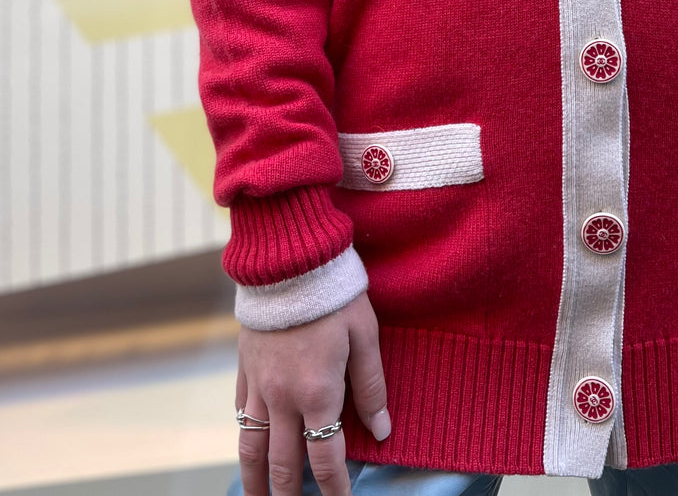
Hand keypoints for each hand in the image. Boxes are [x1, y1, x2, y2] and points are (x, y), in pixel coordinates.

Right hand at [235, 289, 389, 495]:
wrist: (288, 259)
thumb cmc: (334, 294)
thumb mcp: (365, 335)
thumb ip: (371, 386)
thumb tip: (383, 430)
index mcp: (318, 392)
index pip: (325, 459)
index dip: (335, 489)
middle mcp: (283, 398)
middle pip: (283, 465)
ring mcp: (258, 385)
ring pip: (251, 449)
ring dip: (255, 482)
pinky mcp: (244, 369)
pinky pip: (240, 416)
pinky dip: (244, 440)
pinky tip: (249, 450)